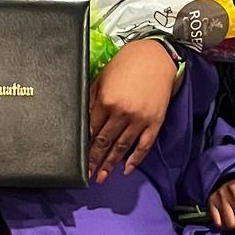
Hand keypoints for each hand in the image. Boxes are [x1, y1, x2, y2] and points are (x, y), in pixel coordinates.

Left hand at [88, 39, 178, 181]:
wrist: (156, 57)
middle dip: (94, 160)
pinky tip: (127, 169)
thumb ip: (92, 98)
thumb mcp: (102, 77)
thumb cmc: (127, 64)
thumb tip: (83, 118)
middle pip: (104, 142)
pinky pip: (144, 146)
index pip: (91, 130)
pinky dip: (135, 159)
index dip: (85, 145)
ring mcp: (139, 119)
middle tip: (87, 174)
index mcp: (106, 101)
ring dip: (111, 164)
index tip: (79, 158)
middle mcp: (122, 112)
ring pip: (122, 147)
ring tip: (102, 177)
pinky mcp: (154, 122)